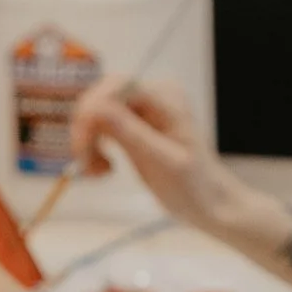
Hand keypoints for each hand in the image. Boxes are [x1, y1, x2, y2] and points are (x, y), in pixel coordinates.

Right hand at [70, 75, 245, 233]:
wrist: (209, 203)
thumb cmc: (192, 188)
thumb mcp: (161, 162)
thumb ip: (130, 133)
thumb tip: (95, 108)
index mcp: (166, 99)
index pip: (115, 89)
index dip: (90, 114)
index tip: (82, 150)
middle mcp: (154, 94)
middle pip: (102, 98)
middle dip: (87, 131)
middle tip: (87, 167)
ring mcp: (145, 107)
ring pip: (97, 111)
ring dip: (88, 141)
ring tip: (97, 171)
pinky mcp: (136, 121)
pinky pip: (103, 123)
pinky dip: (95, 144)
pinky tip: (103, 167)